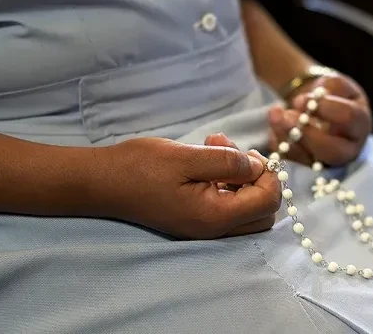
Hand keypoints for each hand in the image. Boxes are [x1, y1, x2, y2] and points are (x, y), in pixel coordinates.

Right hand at [105, 136, 280, 239]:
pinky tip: (207, 155)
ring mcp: (203, 226)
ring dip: (241, 176)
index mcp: (215, 216)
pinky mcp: (193, 218)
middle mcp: (213, 229)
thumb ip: (227, 162)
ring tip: (215, 144)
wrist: (103, 182)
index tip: (249, 151)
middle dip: (258, 178)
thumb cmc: (141, 167)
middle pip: (262, 212)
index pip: (267, 202)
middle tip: (237, 152)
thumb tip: (257, 166)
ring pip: (245, 209)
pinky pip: (225, 205)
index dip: (268, 174)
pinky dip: (225, 181)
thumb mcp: (187, 157)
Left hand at [268, 73, 372, 165]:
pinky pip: (292, 159)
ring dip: (287, 137)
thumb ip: (328, 87)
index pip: (349, 119)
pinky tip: (273, 125)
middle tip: (287, 115)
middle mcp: (349, 148)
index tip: (303, 99)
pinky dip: (279, 142)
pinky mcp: (308, 165)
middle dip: (307, 134)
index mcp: (360, 123)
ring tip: (274, 114)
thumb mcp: (335, 83)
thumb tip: (307, 101)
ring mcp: (328, 161)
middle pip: (333, 150)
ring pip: (309, 159)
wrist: (318, 107)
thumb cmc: (332, 94)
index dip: (325, 108)